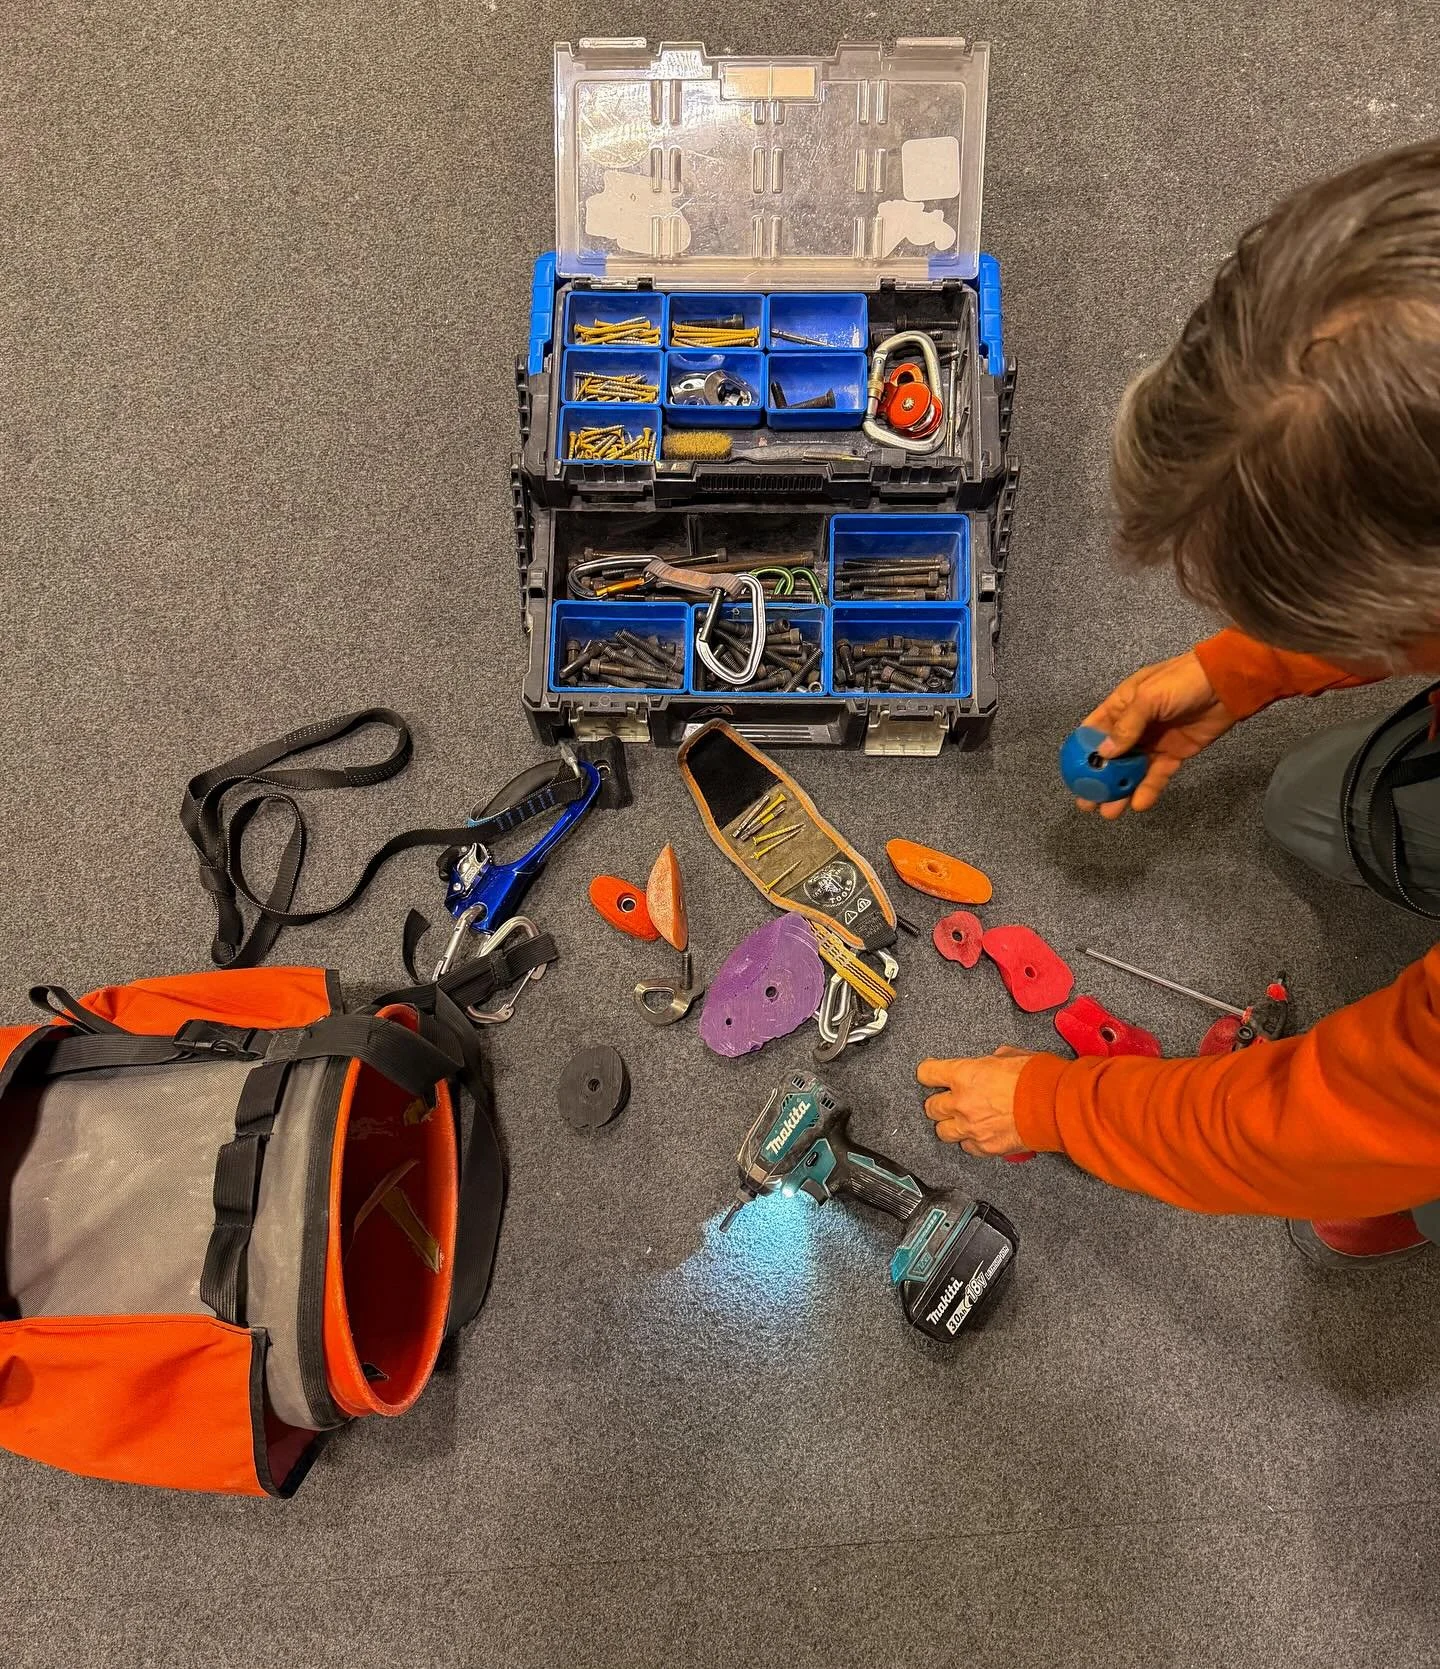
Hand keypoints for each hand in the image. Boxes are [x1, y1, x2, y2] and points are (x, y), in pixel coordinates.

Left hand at [916, 1046, 1033, 1155]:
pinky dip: (971, 1142)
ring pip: (942, 1132)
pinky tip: (980, 1134)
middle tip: (948, 1101)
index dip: (929, 1073)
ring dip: (950, 1125)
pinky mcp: (985, 1147)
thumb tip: (995, 1061)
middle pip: (930, 1108)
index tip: (931, 1075)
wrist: (1054, 1106)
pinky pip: (967, 1148)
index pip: (927, 1074)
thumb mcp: (1012, 1056)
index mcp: (963, 1075)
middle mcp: (961, 1103)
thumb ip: (995, 1060)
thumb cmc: (1036, 1078)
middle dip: (938, 1104)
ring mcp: (971, 1128)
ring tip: (961, 1121)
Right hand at [1078, 650, 1237, 818]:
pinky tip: (1139, 804)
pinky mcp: (1175, 754)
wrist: (1227, 683)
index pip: (1094, 730)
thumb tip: (1102, 754)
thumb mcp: (1148, 697)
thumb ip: (1125, 726)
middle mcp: (1134, 726)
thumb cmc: (1182, 681)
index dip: (1082, 751)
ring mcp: (1154, 741)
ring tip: (1109, 813)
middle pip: (1110, 757)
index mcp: (1122, 705)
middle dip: (1098, 780)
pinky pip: (1157, 775)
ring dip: (1120, 791)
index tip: (1072, 774)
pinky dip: (1148, 789)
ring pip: (1131, 771)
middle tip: (1087, 803)